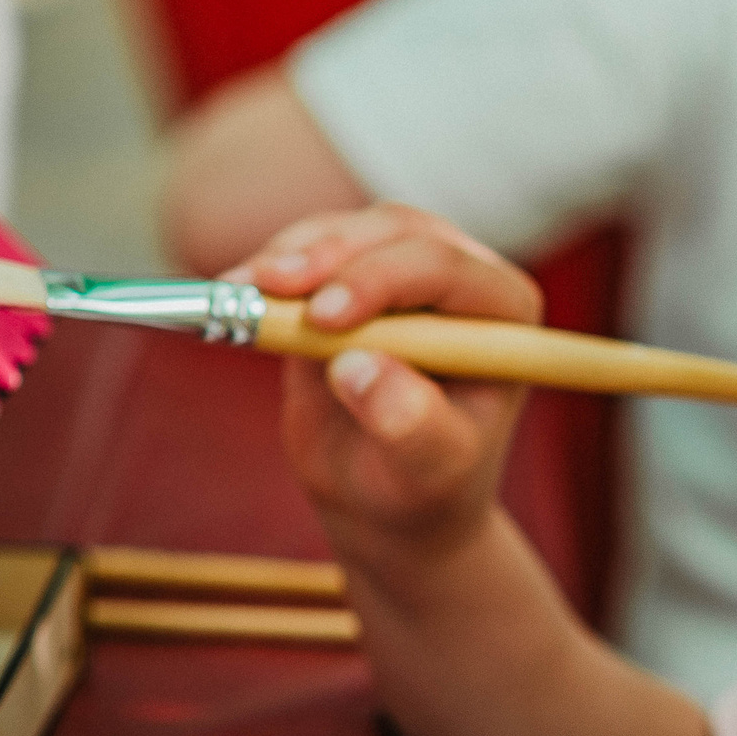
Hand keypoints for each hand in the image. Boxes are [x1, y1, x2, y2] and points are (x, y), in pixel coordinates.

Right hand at [229, 204, 544, 551]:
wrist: (385, 503)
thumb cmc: (424, 488)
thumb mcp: (428, 471)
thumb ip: (408, 423)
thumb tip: (358, 368)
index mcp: (503, 315)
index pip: (446, 271)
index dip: (382, 280)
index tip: (324, 318)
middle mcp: (459, 279)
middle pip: (395, 233)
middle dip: (330, 254)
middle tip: (269, 288)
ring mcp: (402, 274)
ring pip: (347, 232)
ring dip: (292, 253)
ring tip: (238, 292)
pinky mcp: (346, 283)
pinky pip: (309, 254)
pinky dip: (268, 269)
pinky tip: (233, 293)